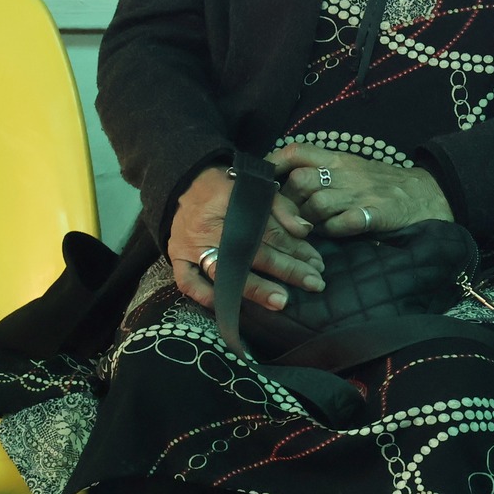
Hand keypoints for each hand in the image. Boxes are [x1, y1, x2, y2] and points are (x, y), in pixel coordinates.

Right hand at [167, 165, 327, 310]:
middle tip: (312, 283)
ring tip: (280, 301)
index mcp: (230, 206)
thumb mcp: (257, 187)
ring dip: (253, 288)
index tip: (317, 263)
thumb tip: (305, 231)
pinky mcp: (176, 258)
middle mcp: (208, 229)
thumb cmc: (229, 189)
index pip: (267, 232)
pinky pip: (188, 283)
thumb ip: (282, 208)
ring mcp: (189, 246)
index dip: (295, 249)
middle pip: (249, 254)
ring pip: (223, 272)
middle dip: (285, 270)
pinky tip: (232, 308)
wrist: (186, 185)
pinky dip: (207, 297)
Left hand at [268, 143, 454, 237]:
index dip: (274, 164)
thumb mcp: (353, 169)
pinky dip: (333, 232)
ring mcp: (361, 193)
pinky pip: (342, 224)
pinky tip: (335, 234)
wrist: (429, 194)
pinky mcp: (375, 213)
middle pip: (300, 181)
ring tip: (312, 229)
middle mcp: (347, 173)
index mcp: (340, 159)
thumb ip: (324, 172)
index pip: (297, 151)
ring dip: (308, 221)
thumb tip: (284, 183)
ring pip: (317, 205)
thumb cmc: (385, 184)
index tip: (262, 180)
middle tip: (290, 218)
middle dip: (289, 203)